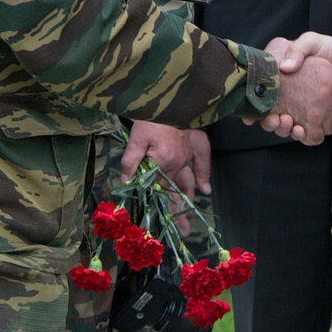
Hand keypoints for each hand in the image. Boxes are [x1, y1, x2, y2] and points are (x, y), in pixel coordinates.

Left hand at [119, 120, 203, 234]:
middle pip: (176, 192)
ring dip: (190, 200)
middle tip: (184, 232)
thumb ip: (130, 161)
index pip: (156, 189)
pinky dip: (204, 176)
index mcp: (162, 163)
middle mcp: (177, 163)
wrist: (171, 99)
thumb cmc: (152, 117)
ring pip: (188, 182)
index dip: (156, 205)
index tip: (159, 224)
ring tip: (192, 217)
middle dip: (180, 213)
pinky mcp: (194, 146)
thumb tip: (125, 182)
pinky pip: (202, 164)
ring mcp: (187, 156)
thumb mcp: (136, 138)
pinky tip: (205, 189)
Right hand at [256, 33, 331, 143]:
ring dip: (288, 131)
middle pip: (275, 119)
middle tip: (279, 120)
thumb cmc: (328, 48)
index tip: (258, 117)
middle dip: (274, 125)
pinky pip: (312, 133)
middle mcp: (291, 98)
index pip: (263, 100)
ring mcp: (305, 109)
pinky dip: (308, 136)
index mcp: (282, 80)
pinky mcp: (321, 117)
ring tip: (293, 126)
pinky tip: (306, 130)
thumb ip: (298, 49)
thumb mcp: (311, 42)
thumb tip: (285, 67)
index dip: (258, 111)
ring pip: (290, 129)